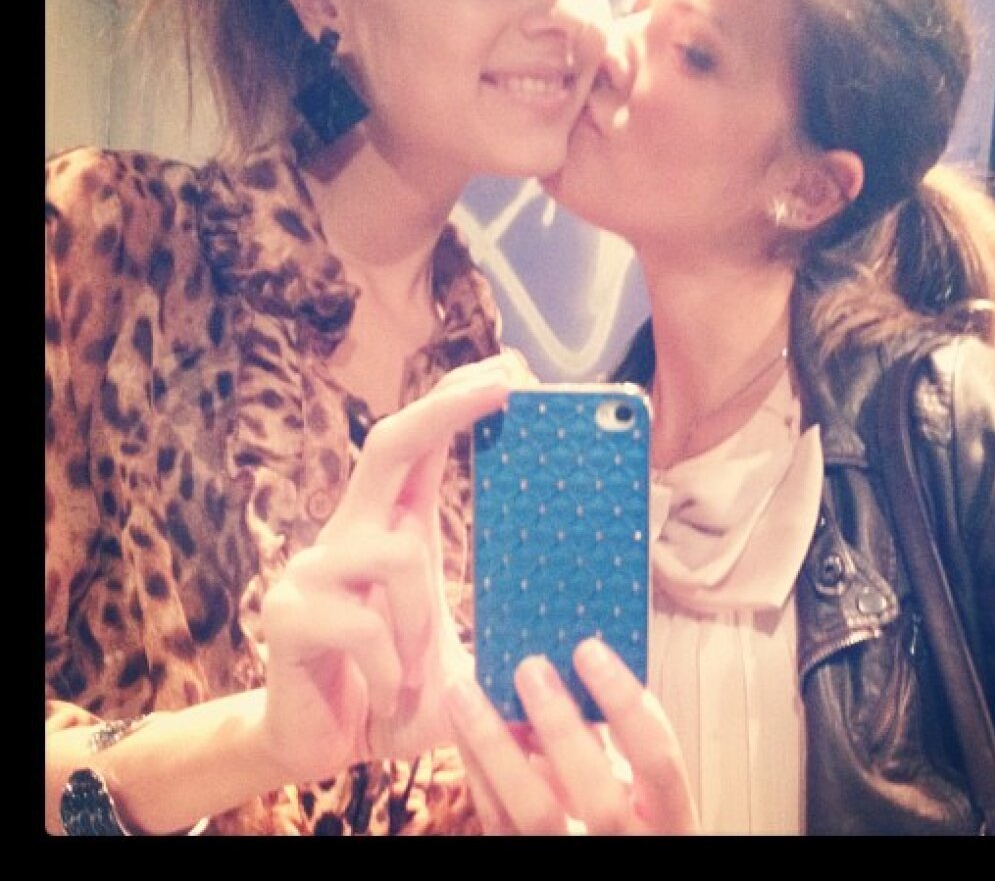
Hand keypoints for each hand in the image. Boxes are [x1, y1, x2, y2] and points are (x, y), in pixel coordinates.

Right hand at [259, 355, 520, 781]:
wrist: (322, 749)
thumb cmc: (396, 690)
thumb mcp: (459, 649)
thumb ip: (495, 621)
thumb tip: (580, 607)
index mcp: (393, 527)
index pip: (420, 444)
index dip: (456, 400)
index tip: (507, 371)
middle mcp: (351, 532)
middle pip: (388, 444)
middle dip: (445, 407)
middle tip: (505, 386)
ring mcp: (314, 568)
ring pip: (396, 552)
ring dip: (423, 620)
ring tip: (415, 676)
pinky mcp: (288, 613)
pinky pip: (363, 623)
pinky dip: (390, 667)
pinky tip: (384, 697)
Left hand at [448, 637, 698, 834]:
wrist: (603, 854)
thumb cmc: (626, 813)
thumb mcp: (639, 785)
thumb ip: (615, 739)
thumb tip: (568, 664)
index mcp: (670, 818)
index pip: (658, 759)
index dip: (625, 703)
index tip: (589, 648)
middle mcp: (629, 846)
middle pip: (598, 794)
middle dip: (561, 726)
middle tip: (530, 666)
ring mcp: (575, 858)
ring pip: (535, 814)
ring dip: (495, 746)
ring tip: (465, 689)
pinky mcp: (529, 862)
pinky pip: (499, 821)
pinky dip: (478, 770)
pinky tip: (461, 726)